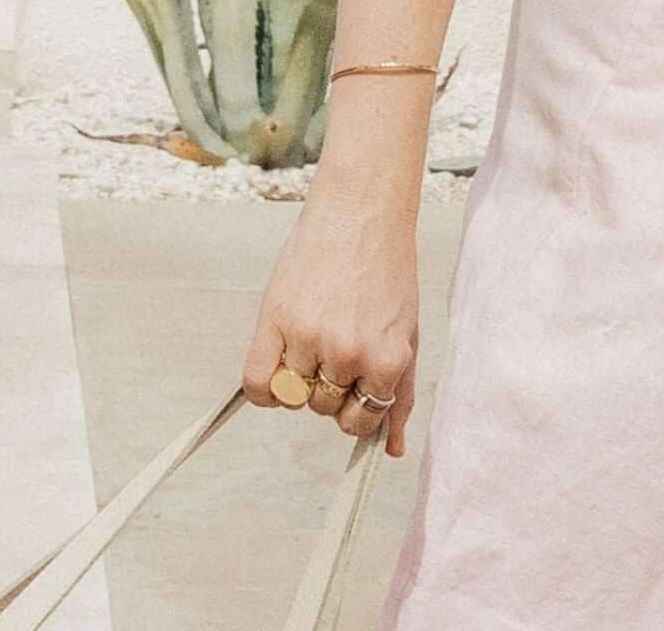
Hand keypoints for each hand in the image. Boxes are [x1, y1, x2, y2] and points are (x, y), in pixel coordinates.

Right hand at [242, 179, 421, 455]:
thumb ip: (400, 395)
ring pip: (294, 396)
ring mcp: (309, 337)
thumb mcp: (406, 335)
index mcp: (387, 360)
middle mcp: (348, 354)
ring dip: (299, 377)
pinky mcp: (275, 318)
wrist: (361, 212)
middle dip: (328, 387)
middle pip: (323, 408)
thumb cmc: (387, 273)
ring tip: (313, 335)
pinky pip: (256, 383)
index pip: (361, 420)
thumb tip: (393, 450)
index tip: (352, 386)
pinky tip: (277, 367)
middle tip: (335, 347)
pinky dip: (263, 390)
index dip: (355, 406)